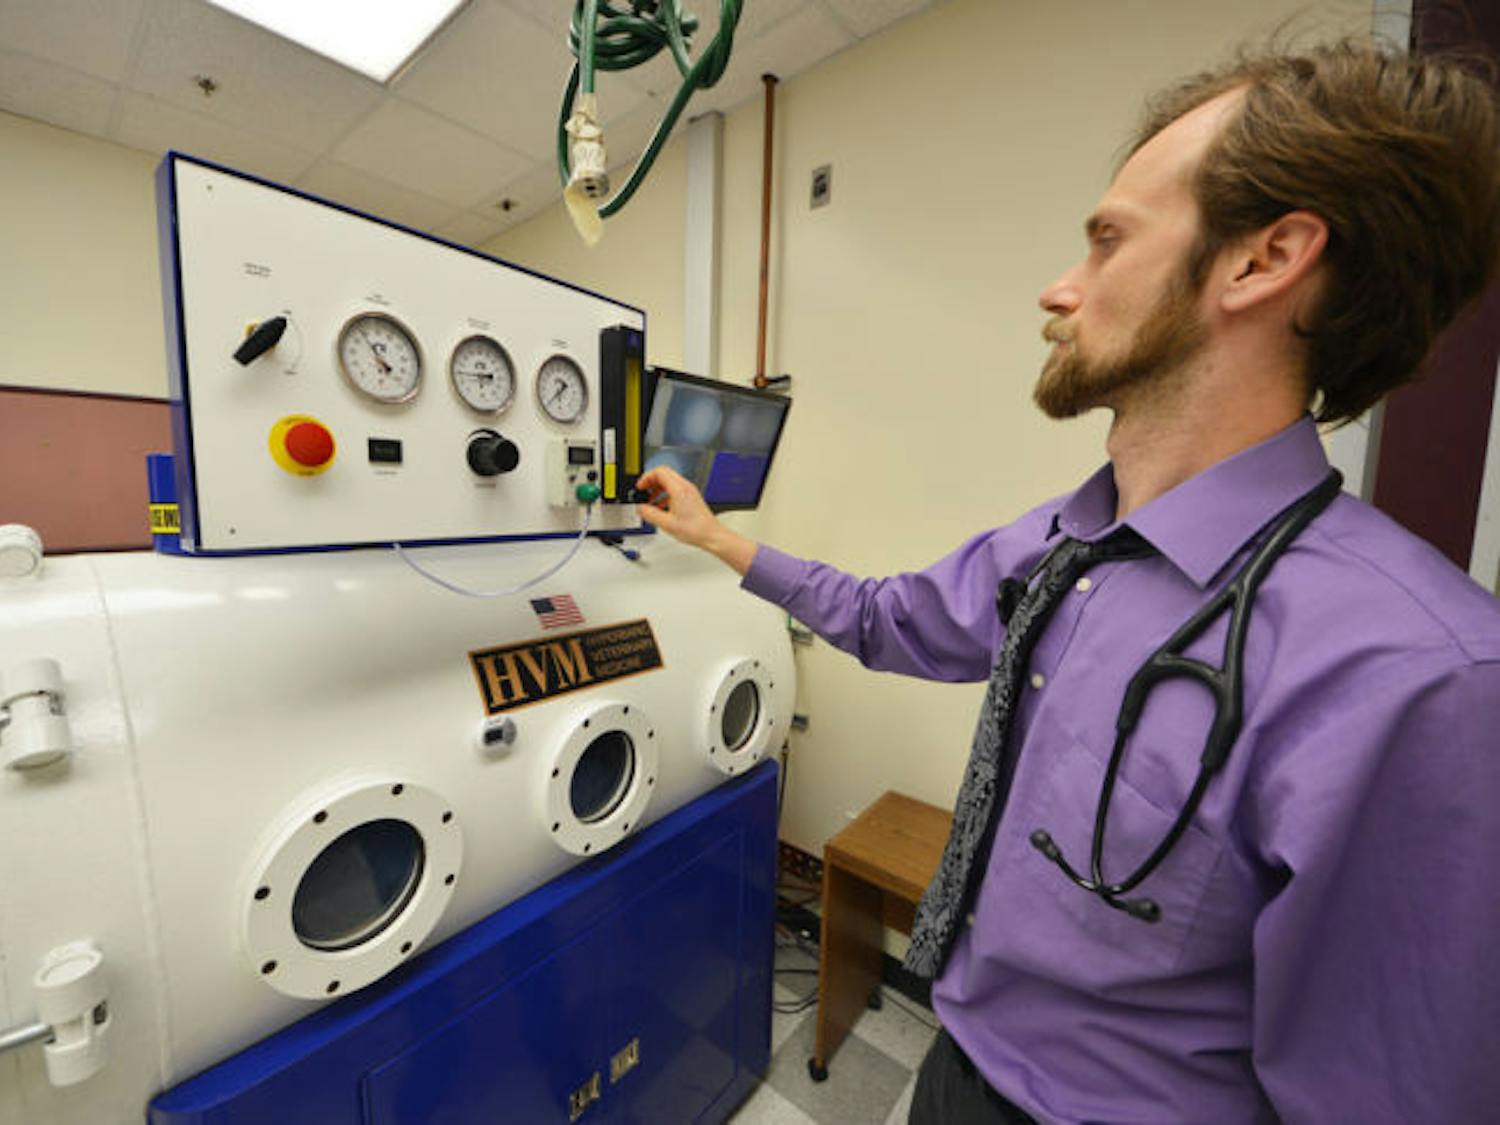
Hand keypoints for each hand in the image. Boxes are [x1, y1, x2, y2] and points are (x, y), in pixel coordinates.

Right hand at [635, 466, 756, 574]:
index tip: (640, 487)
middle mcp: (685, 487)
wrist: (711, 535)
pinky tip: (661, 508)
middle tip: (643, 492)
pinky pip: (675, 490)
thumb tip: (640, 508)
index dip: (646, 477)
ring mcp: (689, 491)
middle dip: (651, 482)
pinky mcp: (691, 497)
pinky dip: (665, 495)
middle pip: (664, 474)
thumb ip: (649, 514)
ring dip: (658, 489)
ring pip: (669, 482)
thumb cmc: (695, 529)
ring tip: (650, 502)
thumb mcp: (666, 523)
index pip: (659, 471)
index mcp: (679, 489)